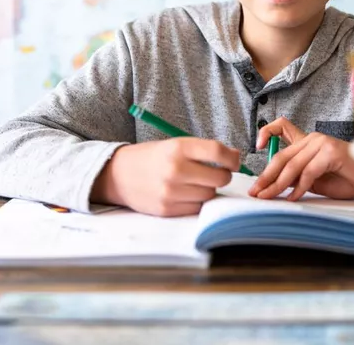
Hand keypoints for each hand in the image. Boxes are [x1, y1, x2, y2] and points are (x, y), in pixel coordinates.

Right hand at [92, 138, 239, 216]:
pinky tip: (187, 194)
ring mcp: (171, 191)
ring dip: (209, 190)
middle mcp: (175, 169)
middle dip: (223, 175)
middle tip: (216, 173)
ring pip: (210, 194)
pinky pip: (197, 208)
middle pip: (219, 177)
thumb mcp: (174, 145)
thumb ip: (202, 151)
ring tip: (196, 183)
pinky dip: (197, 202)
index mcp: (178, 148)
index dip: (232, 158)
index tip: (234, 161)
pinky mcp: (167, 209)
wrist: (118, 174)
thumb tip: (235, 157)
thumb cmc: (152, 158)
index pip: (217, 152)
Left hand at [250, 117, 353, 200]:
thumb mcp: (314, 179)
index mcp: (308, 141)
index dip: (267, 132)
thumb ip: (297, 177)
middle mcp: (313, 139)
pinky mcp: (330, 152)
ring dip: (278, 185)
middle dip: (266, 176)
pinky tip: (293, 197)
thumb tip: (274, 185)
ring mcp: (322, 143)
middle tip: (255, 191)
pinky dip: (299, 187)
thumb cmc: (345, 179)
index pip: (282, 127)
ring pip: (292, 165)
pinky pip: (308, 172)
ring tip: (268, 197)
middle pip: (282, 156)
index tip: (257, 146)